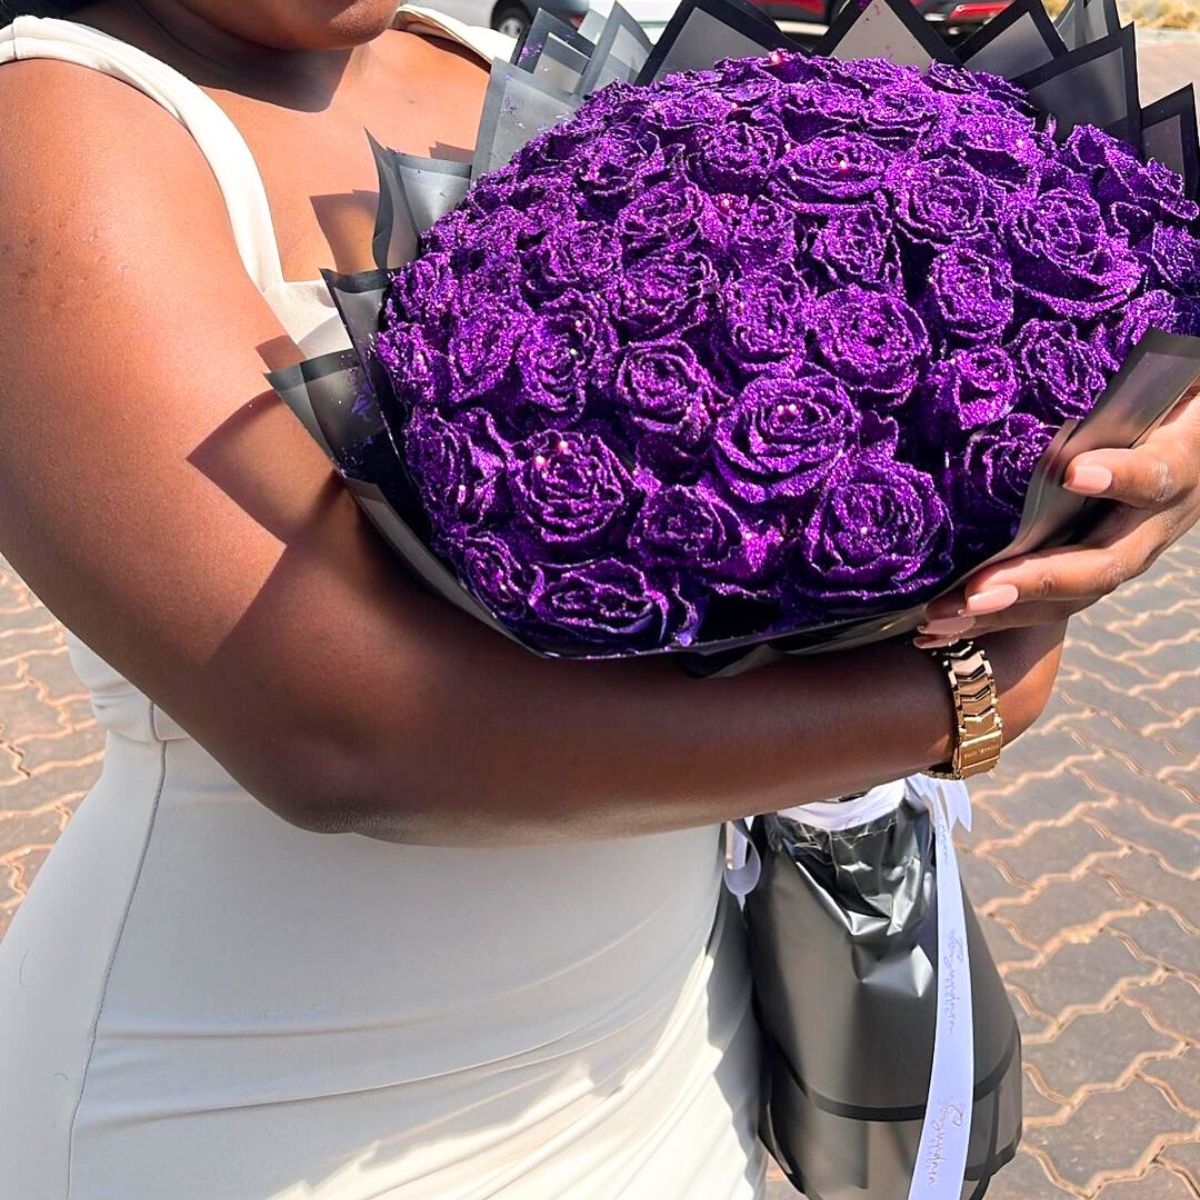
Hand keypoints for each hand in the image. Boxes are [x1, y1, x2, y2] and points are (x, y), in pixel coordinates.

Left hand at [916, 379, 1199, 645]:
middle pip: (1098, 567)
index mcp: (1176, 467)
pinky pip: (1038, 609)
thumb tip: (1115, 324)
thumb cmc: (1165, 399)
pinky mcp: (1086, 577)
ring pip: (1063, 601)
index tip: (1074, 470)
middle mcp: (1150, 527)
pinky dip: (984, 622)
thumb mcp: (1164, 381)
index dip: (1119, 475)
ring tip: (937, 621)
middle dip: (1033, 582)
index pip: (1153, 474)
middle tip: (976, 593)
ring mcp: (1120, 558)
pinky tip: (929, 631)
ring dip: (996, 614)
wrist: (1199, 445)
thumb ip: (1140, 373)